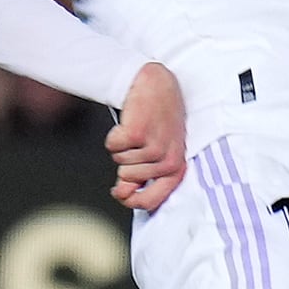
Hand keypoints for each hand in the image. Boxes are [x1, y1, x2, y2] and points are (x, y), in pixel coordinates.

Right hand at [105, 62, 186, 212]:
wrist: (156, 86)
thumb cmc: (158, 119)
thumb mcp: (158, 150)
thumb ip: (143, 174)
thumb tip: (122, 193)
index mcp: (176, 168)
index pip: (151, 201)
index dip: (131, 202)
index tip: (121, 194)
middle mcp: (168, 160)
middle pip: (128, 178)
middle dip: (125, 161)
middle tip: (138, 140)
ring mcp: (154, 148)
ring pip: (119, 161)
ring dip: (122, 145)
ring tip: (138, 129)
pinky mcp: (137, 134)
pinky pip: (112, 145)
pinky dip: (114, 134)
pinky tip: (129, 122)